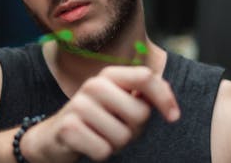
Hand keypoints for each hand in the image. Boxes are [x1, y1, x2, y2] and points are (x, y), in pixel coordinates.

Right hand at [21, 66, 179, 162]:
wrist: (57, 135)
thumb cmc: (98, 119)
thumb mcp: (120, 102)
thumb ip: (143, 94)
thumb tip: (168, 97)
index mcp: (109, 75)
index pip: (146, 77)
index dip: (165, 98)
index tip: (173, 117)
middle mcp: (93, 84)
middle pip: (139, 113)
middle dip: (135, 129)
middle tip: (118, 128)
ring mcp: (78, 104)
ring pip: (122, 136)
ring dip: (116, 144)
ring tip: (102, 136)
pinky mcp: (68, 127)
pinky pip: (103, 150)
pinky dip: (100, 154)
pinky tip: (89, 144)